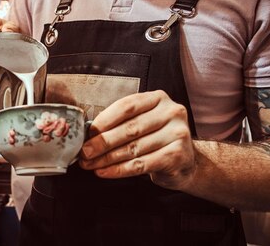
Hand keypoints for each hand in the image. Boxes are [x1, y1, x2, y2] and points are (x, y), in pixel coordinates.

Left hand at [79, 90, 196, 190]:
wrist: (185, 161)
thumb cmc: (156, 139)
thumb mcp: (142, 122)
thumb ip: (121, 123)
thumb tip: (89, 134)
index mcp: (158, 98)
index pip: (126, 106)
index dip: (104, 120)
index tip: (87, 133)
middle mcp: (171, 113)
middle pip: (129, 128)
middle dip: (102, 142)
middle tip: (84, 152)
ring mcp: (177, 134)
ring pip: (133, 148)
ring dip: (107, 158)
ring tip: (90, 164)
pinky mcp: (177, 156)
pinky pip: (141, 164)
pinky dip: (119, 170)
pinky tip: (104, 172)